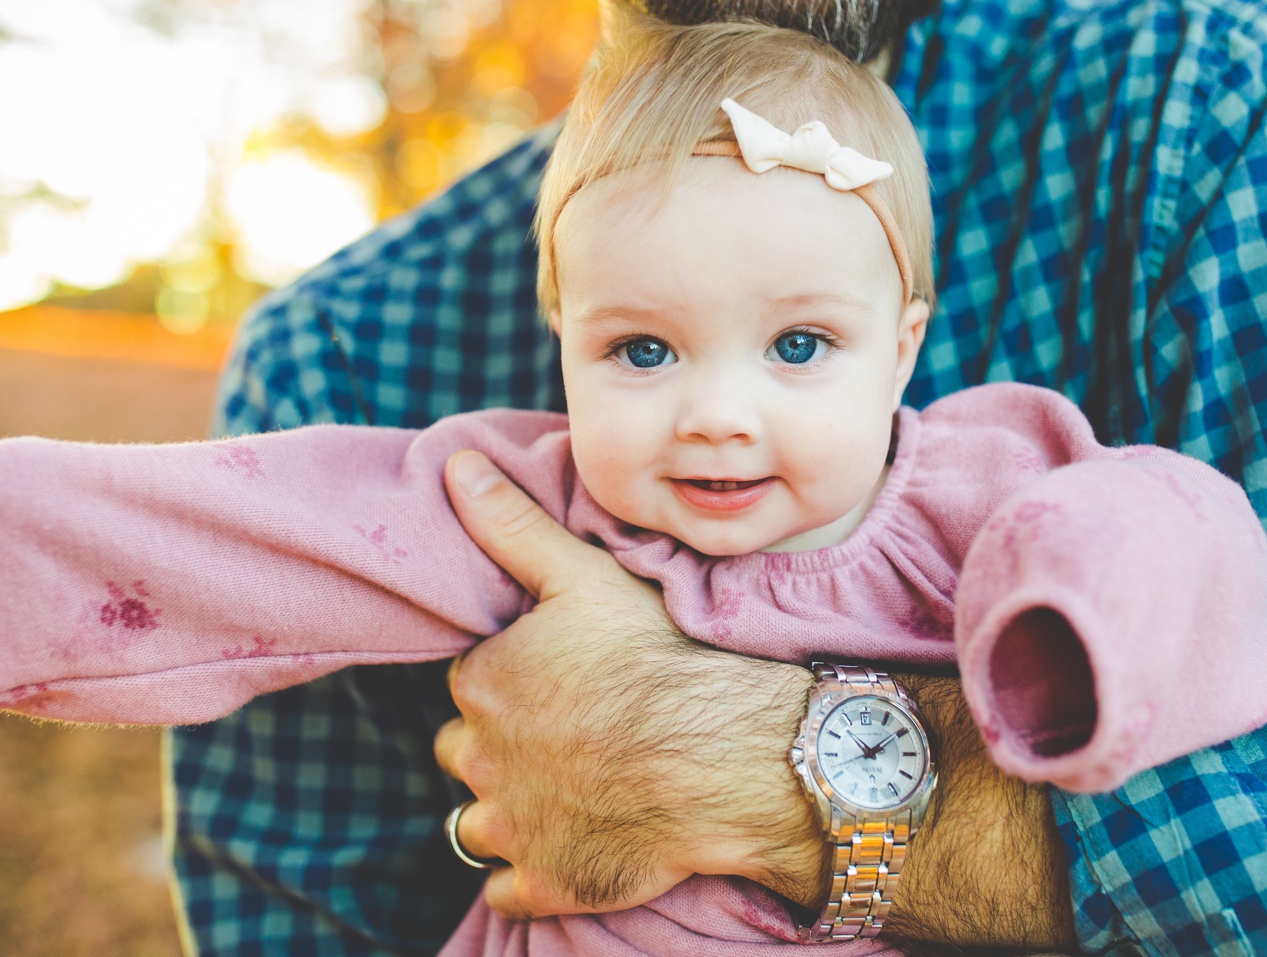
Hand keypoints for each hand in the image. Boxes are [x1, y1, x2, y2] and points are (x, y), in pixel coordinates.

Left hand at [433, 451, 826, 920]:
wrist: (722, 754)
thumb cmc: (657, 657)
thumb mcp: (583, 575)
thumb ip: (513, 526)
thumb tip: (456, 467)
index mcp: (483, 682)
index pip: (473, 680)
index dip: (513, 678)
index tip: (558, 678)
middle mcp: (481, 758)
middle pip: (466, 751)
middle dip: (499, 744)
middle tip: (566, 734)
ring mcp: (511, 826)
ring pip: (479, 821)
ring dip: (508, 810)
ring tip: (568, 791)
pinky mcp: (544, 882)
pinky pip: (507, 887)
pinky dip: (528, 873)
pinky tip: (570, 846)